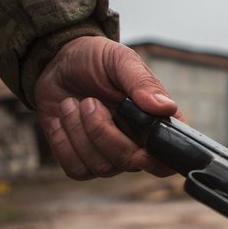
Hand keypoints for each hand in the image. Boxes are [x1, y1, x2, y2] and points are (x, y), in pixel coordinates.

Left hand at [33, 36, 179, 179]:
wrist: (59, 62)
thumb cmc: (96, 58)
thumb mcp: (120, 60)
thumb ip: (143, 83)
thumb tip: (166, 107)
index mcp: (154, 120)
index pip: (168, 155)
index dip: (160, 160)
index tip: (140, 145)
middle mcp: (135, 143)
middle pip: (129, 162)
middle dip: (102, 132)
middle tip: (89, 101)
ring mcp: (108, 154)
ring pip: (101, 168)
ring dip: (79, 132)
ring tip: (72, 104)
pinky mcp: (81, 159)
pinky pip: (77, 169)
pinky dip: (63, 144)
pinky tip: (62, 120)